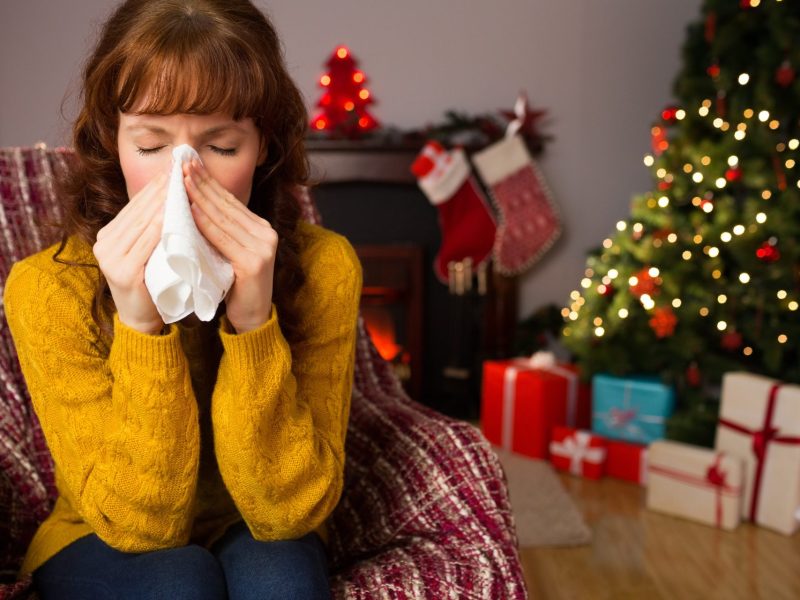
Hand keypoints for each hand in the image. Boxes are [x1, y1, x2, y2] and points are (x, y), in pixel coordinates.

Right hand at [93, 172, 167, 334]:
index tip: (174, 168)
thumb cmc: (152, 283)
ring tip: (180, 185)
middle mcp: (104, 243)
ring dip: (162, 203)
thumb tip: (171, 193)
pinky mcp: (122, 271)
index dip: (155, 186)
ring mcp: (110, 258)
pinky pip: (144, 244)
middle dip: (161, 189)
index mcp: (109, 235)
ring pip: (141, 223)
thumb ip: (151, 228)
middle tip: (180, 169)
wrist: (142, 320)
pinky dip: (158, 227)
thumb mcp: (148, 250)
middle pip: (138, 211)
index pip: (135, 205)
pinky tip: (171, 214)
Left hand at [184, 160, 276, 333]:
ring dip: (200, 197)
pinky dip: (205, 224)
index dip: (209, 181)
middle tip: (182, 163)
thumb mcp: (228, 251)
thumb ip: (219, 230)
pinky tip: (190, 211)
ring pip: (223, 218)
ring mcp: (262, 248)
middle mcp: (265, 234)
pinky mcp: (253, 264)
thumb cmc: (234, 285)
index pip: (229, 200)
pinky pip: (223, 239)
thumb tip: (192, 202)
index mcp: (260, 228)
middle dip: (202, 183)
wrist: (252, 317)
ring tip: (181, 181)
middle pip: (226, 205)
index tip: (188, 163)